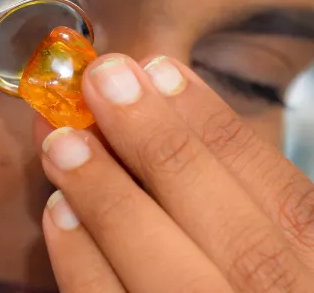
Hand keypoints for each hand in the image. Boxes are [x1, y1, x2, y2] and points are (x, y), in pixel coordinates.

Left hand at [37, 54, 313, 291]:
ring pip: (171, 277)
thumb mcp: (285, 257)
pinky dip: (85, 269)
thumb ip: (256, 216)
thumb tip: (186, 130)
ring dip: (111, 200)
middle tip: (102, 81)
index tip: (163, 72)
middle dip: (159, 146)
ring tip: (63, 141)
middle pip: (230, 230)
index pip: (284, 198)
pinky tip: (58, 216)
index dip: (218, 128)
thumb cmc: (262, 285)